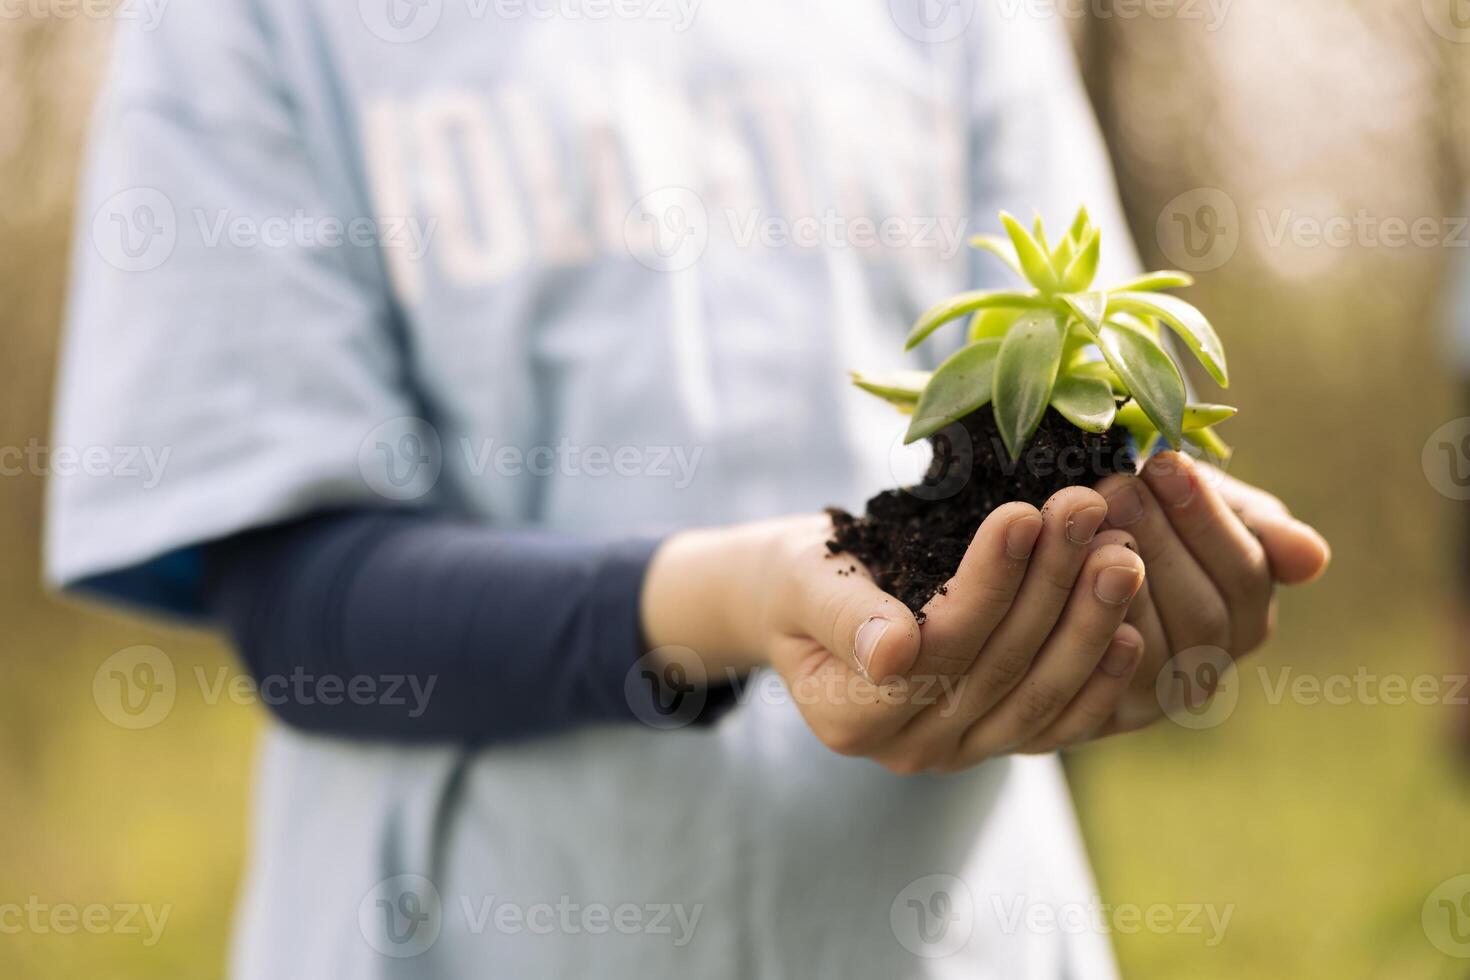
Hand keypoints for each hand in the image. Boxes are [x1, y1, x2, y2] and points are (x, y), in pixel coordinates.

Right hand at [643, 490, 1146, 772]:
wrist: (813, 604)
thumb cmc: (802, 577)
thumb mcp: (802, 579)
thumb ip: (841, 613)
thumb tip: (890, 650)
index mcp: (850, 718)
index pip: (935, 649)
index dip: (985, 585)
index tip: (1023, 513)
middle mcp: (909, 750)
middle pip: (996, 670)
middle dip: (1050, 585)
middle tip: (1090, 509)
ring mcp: (960, 752)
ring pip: (1039, 698)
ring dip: (1088, 623)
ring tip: (1121, 548)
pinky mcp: (1000, 739)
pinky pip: (1061, 725)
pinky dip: (1102, 683)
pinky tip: (1134, 628)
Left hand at [1093, 451, 1330, 730]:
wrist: (1073, 550)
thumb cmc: (1150, 517)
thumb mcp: (1207, 509)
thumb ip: (1259, 527)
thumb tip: (1314, 558)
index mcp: (1245, 618)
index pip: (1243, 574)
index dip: (1204, 517)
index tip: (1165, 461)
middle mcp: (1207, 666)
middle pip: (1200, 614)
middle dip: (1157, 541)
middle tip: (1117, 486)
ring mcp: (1156, 696)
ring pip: (1149, 647)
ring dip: (1115, 576)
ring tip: (1086, 518)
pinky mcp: (1102, 713)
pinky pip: (1098, 678)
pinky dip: (1081, 619)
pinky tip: (1060, 567)